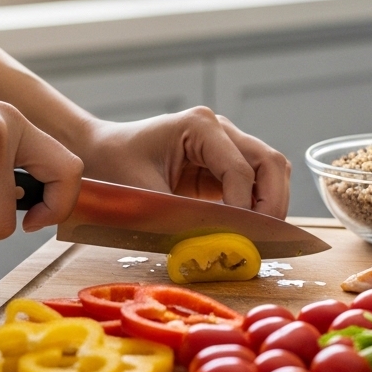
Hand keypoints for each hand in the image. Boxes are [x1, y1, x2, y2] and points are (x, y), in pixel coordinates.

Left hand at [73, 107, 290, 218]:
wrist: (98, 154)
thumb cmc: (113, 167)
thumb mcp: (143, 194)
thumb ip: (182, 218)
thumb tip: (221, 244)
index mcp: (199, 127)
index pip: (241, 169)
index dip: (245, 207)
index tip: (240, 238)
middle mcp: (219, 129)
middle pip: (270, 163)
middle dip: (273, 203)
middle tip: (265, 239)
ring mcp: (225, 144)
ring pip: (271, 170)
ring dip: (272, 203)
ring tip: (260, 236)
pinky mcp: (223, 164)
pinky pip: (257, 182)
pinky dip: (259, 205)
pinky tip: (248, 228)